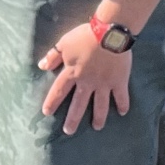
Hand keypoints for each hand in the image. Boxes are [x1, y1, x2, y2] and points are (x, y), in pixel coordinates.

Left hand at [38, 19, 132, 133]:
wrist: (109, 33)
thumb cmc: (85, 36)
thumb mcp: (64, 43)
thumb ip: (53, 56)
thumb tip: (41, 66)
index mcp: (72, 73)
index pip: (59, 90)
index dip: (52, 101)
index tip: (47, 112)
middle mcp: (87, 82)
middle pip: (78, 104)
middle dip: (73, 119)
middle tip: (69, 131)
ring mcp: (104, 84)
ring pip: (100, 105)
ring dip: (98, 117)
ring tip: (96, 127)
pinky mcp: (119, 81)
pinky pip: (121, 96)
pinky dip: (122, 104)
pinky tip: (122, 113)